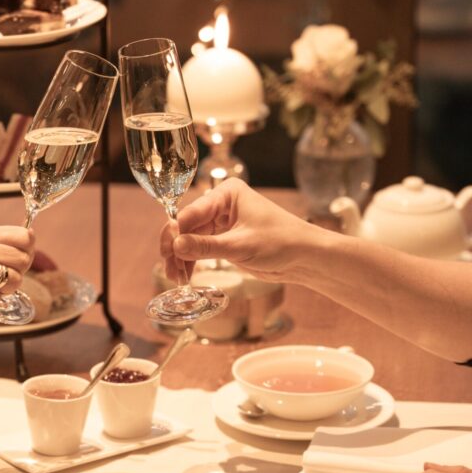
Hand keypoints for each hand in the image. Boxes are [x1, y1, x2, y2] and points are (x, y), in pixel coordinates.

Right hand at [159, 179, 313, 283]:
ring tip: (177, 278)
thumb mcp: (241, 246)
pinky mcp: (225, 238)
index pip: (190, 212)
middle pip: (186, 226)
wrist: (305, 257)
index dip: (175, 233)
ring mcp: (222, 221)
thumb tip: (175, 246)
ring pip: (190, 238)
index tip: (167, 253)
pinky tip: (186, 275)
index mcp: (227, 193)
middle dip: (176, 249)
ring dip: (182, 258)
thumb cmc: (282, 243)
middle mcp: (221, 204)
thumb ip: (206, 246)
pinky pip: (200, 247)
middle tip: (169, 270)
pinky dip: (192, 261)